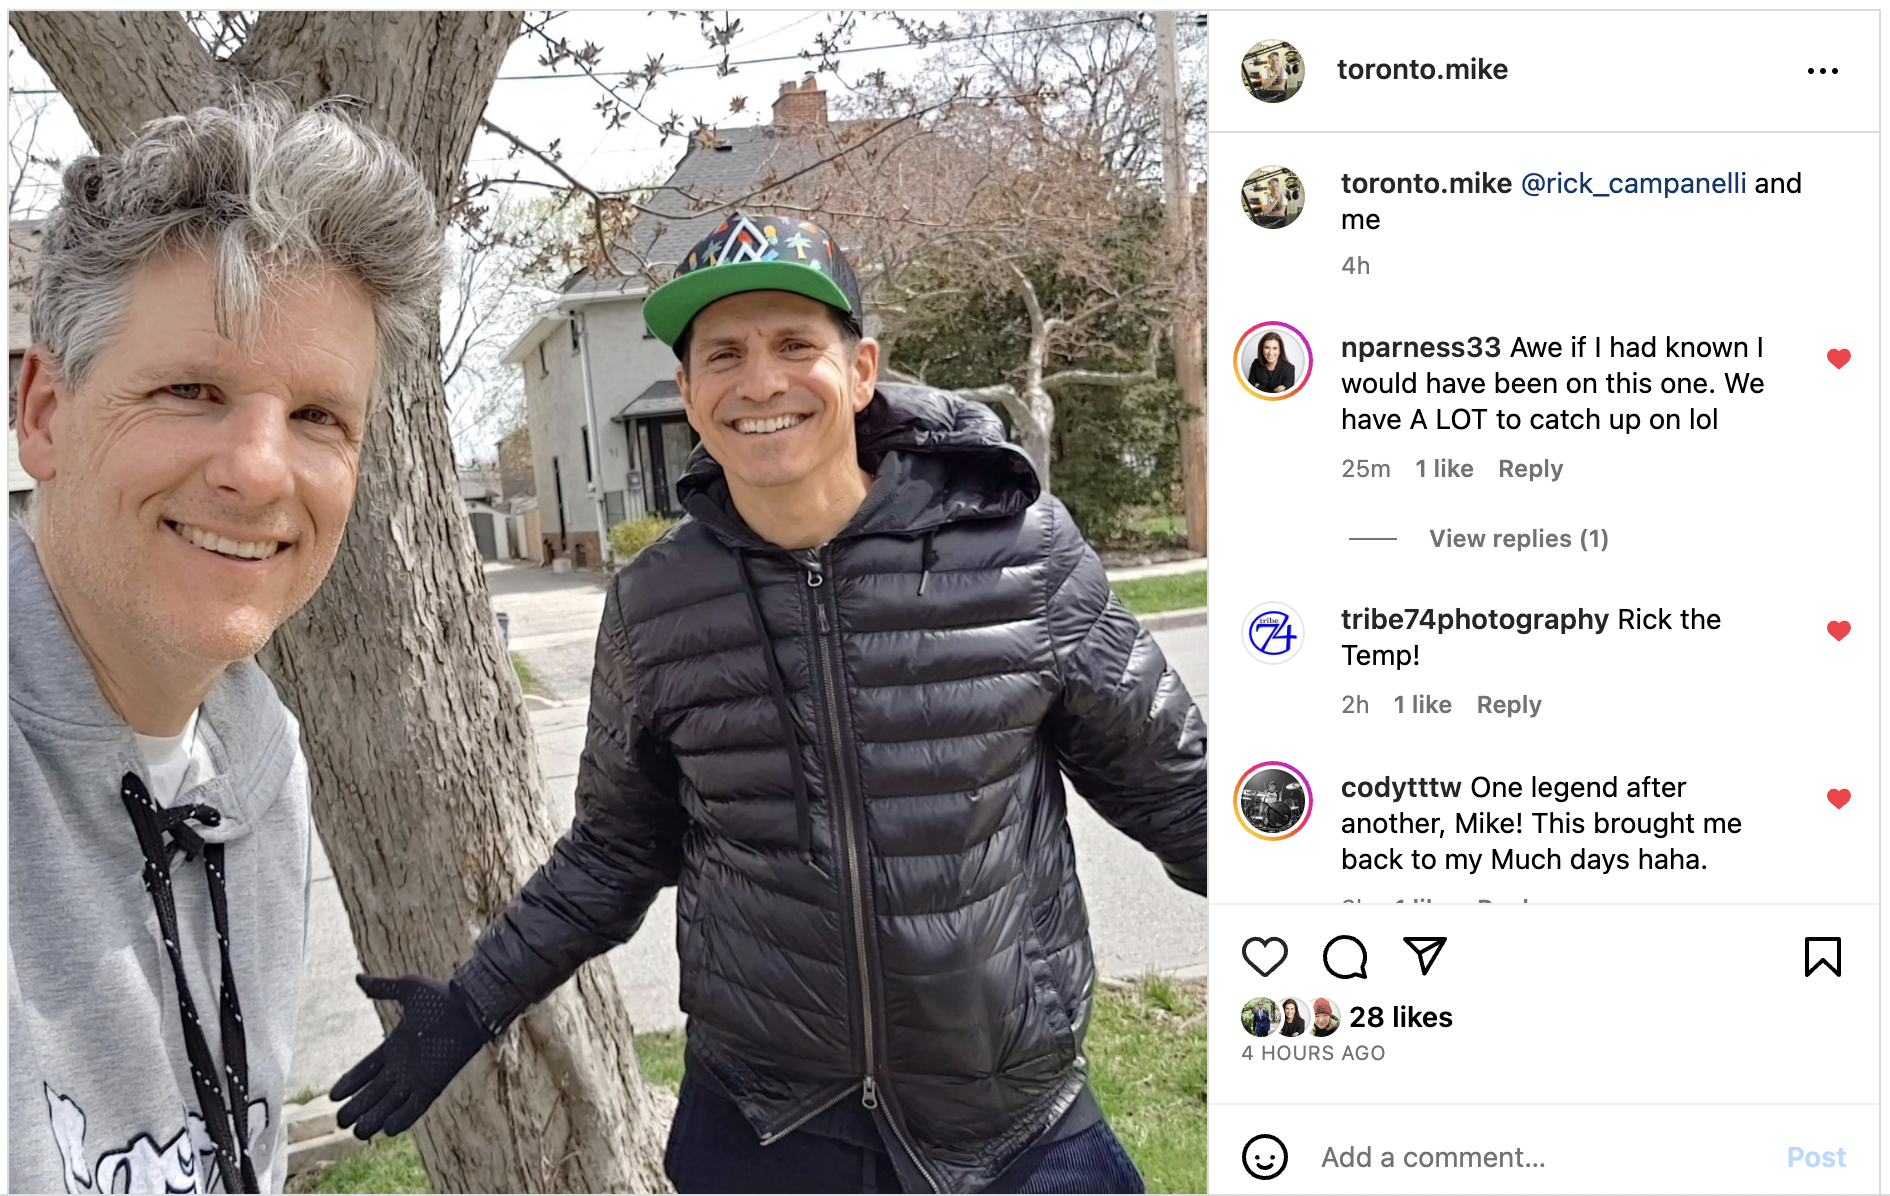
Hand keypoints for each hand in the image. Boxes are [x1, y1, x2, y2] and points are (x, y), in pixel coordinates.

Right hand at [331, 975, 489, 1138]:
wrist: (472, 1006)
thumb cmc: (443, 996)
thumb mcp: (409, 989)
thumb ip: (383, 988)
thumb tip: (357, 978)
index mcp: (395, 1045)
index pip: (367, 1069)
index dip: (351, 1082)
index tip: (333, 1096)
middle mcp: (404, 1064)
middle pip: (375, 1091)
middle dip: (358, 1106)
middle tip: (340, 1121)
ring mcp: (419, 1075)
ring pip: (391, 1102)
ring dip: (375, 1116)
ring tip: (358, 1132)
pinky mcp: (434, 1082)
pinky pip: (416, 1105)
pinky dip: (403, 1117)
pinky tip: (387, 1129)